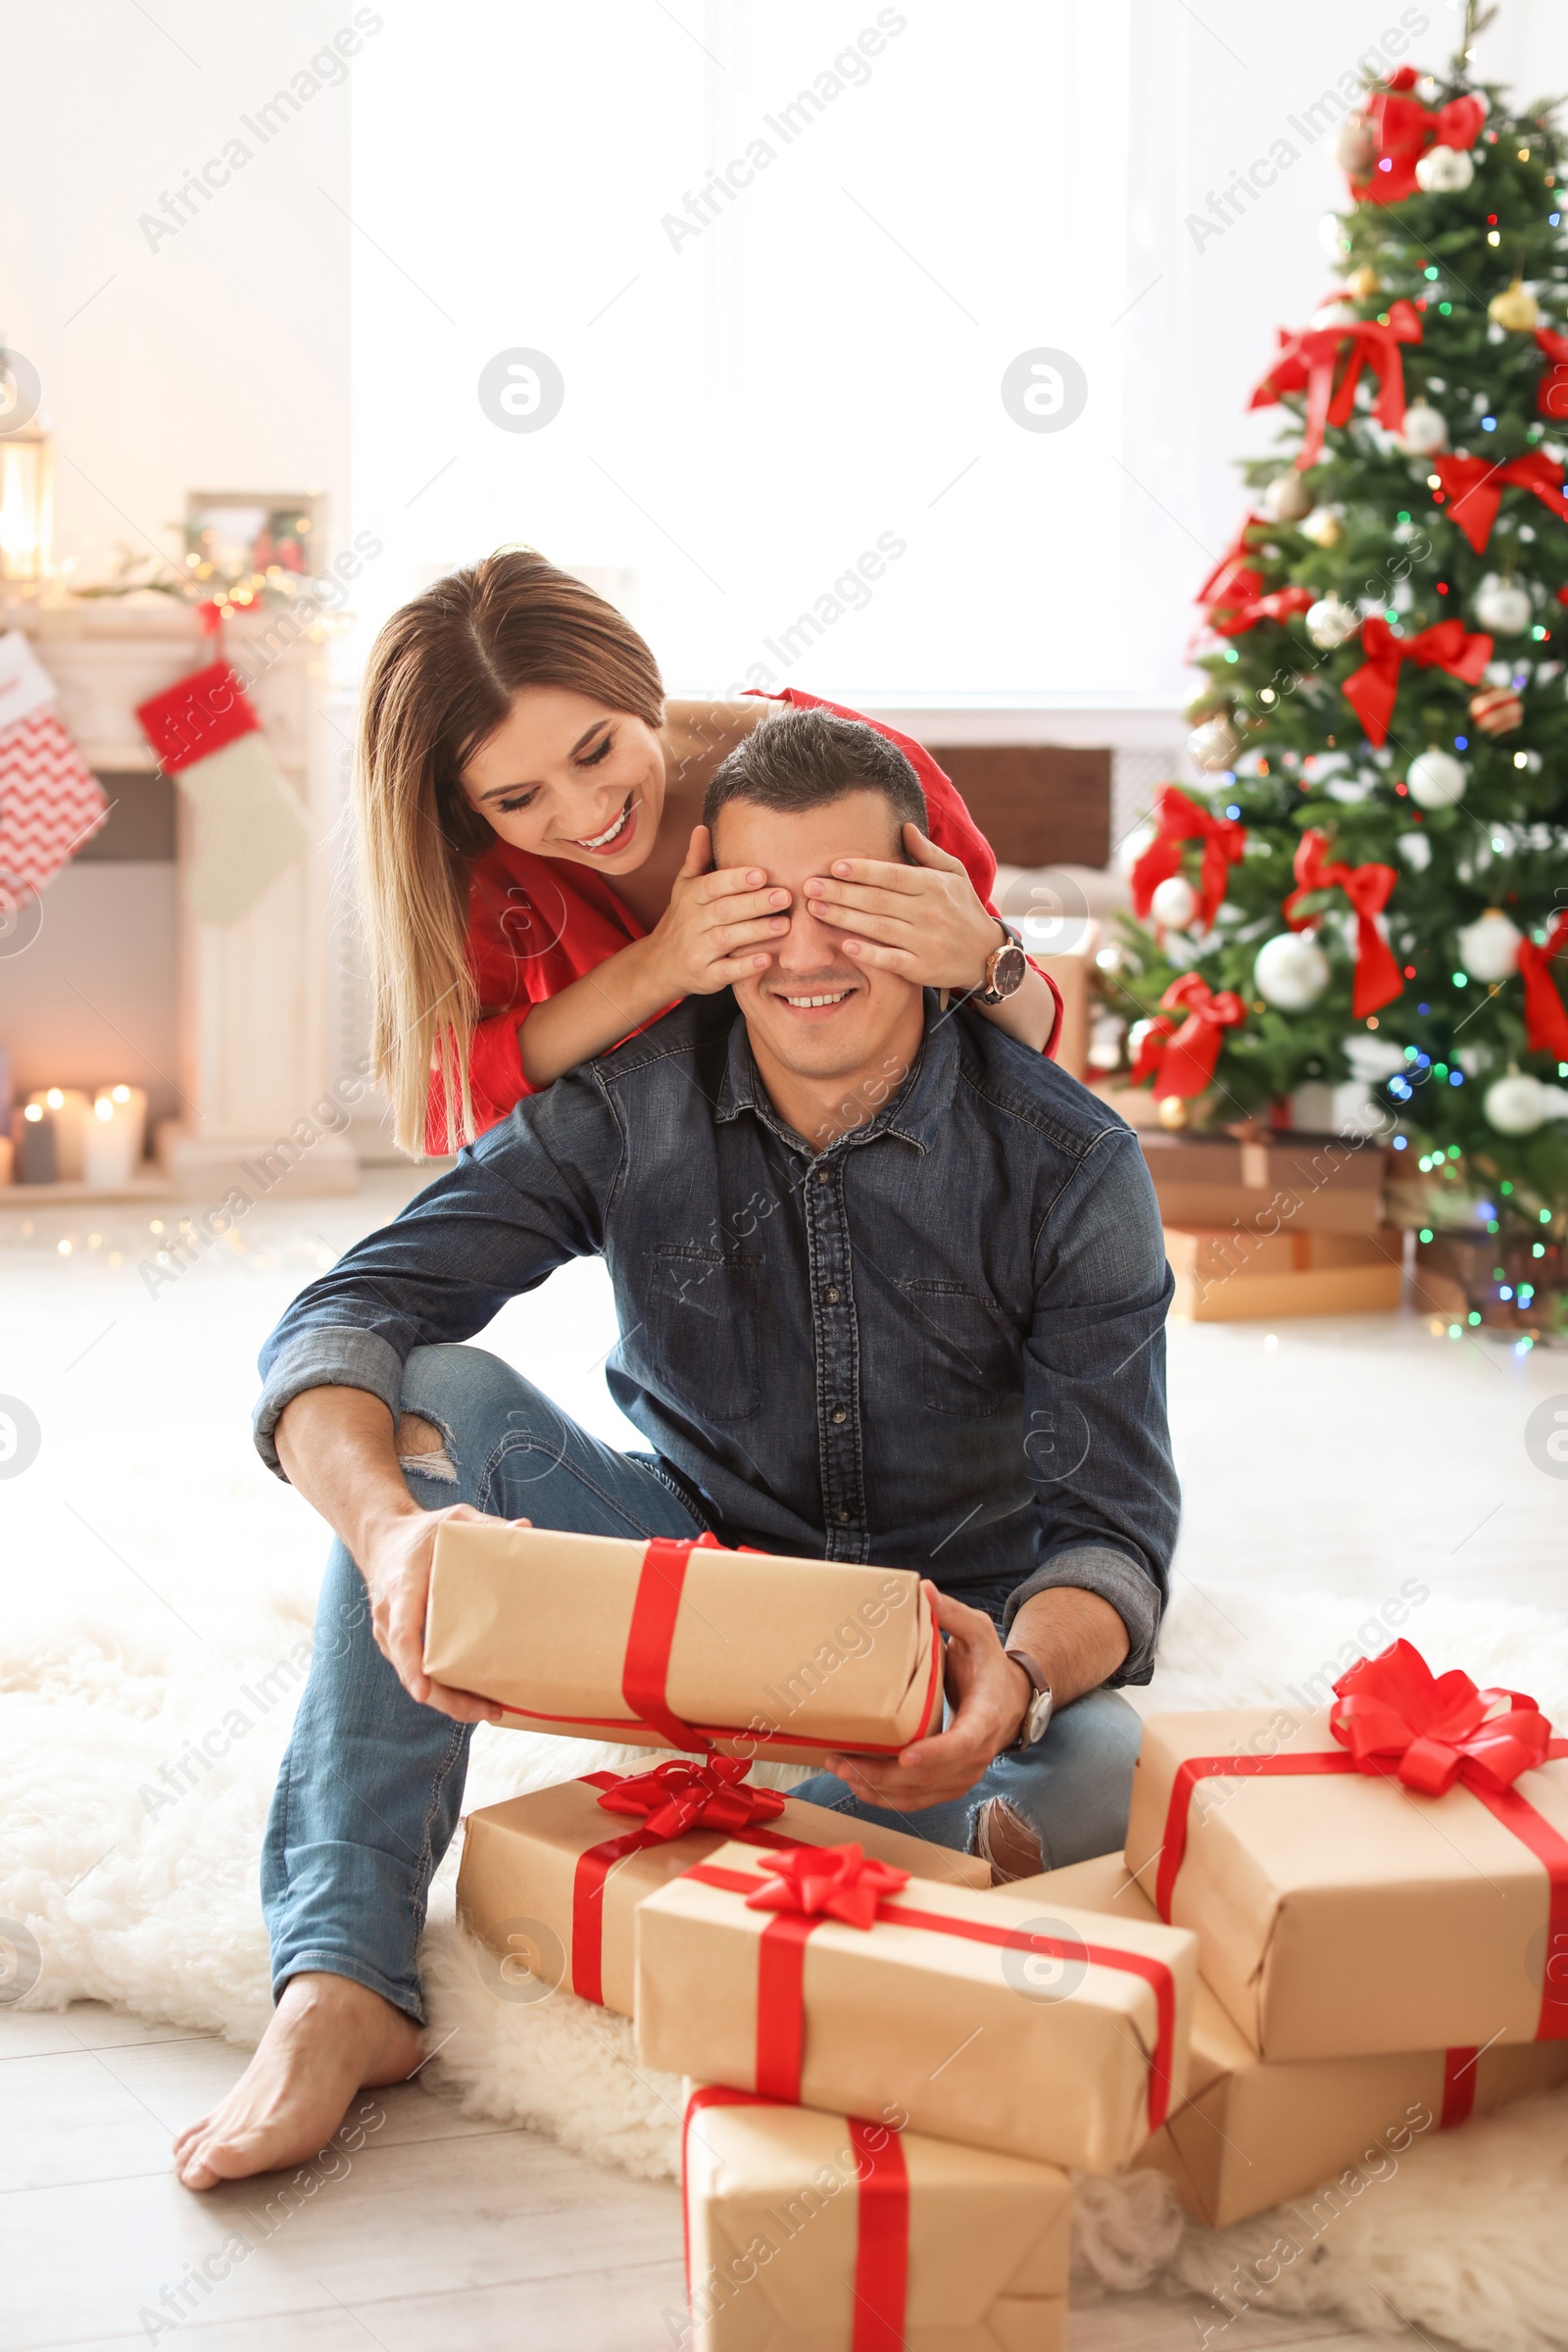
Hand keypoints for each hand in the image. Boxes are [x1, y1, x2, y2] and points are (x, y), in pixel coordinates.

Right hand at [358, 1501, 529, 1724]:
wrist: (381, 1539)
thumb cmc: (422, 1533)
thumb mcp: (454, 1520)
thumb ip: (486, 1527)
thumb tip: (525, 1530)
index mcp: (402, 1588)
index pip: (402, 1632)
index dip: (411, 1665)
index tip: (423, 1692)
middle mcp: (389, 1617)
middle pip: (411, 1668)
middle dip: (446, 1697)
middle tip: (485, 1711)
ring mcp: (389, 1635)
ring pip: (415, 1677)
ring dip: (449, 1699)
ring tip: (491, 1710)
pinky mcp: (397, 1644)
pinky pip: (418, 1670)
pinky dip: (443, 1688)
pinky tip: (475, 1698)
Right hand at [645, 825, 792, 997]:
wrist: (660, 964)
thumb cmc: (682, 919)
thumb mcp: (684, 888)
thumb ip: (697, 859)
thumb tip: (703, 828)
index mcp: (690, 898)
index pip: (712, 886)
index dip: (735, 880)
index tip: (761, 874)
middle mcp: (692, 923)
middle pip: (724, 911)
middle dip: (755, 904)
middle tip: (785, 896)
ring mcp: (698, 950)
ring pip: (727, 939)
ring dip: (756, 932)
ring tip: (784, 925)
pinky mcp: (706, 976)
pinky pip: (726, 971)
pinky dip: (745, 966)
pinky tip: (767, 958)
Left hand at [803, 824, 1002, 992]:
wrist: (987, 955)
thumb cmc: (963, 909)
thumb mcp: (954, 875)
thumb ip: (927, 853)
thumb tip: (904, 827)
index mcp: (934, 886)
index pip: (892, 875)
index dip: (863, 871)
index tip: (834, 866)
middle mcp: (930, 912)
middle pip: (878, 901)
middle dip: (841, 893)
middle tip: (809, 885)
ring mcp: (926, 942)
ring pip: (879, 928)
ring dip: (844, 918)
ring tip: (815, 908)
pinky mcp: (922, 968)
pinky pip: (891, 960)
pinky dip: (868, 953)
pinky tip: (845, 945)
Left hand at [824, 1583, 1031, 1812]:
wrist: (1012, 1699)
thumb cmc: (990, 1665)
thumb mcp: (979, 1633)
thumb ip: (952, 1614)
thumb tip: (923, 1589)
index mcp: (985, 1717)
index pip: (962, 1744)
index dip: (934, 1754)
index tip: (906, 1756)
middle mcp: (976, 1755)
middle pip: (930, 1777)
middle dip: (884, 1774)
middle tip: (844, 1760)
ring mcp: (962, 1774)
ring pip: (919, 1794)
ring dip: (877, 1788)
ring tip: (839, 1768)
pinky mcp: (948, 1783)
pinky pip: (917, 1799)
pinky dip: (885, 1796)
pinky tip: (857, 1783)